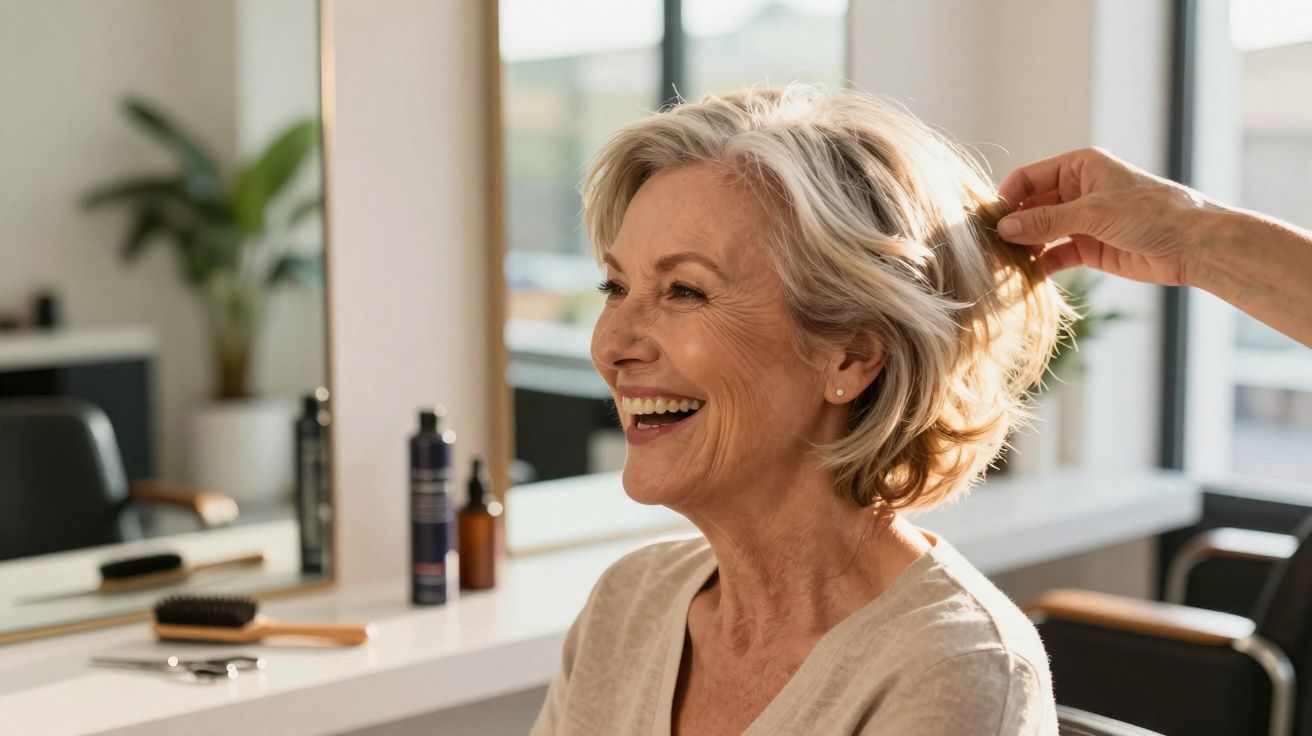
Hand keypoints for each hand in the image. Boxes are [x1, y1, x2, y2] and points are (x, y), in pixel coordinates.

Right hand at [995, 147, 1217, 285]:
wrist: (1194, 245)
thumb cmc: (1152, 213)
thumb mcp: (1094, 212)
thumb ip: (1047, 220)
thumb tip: (1004, 228)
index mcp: (1079, 167)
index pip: (1028, 178)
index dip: (1007, 198)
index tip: (990, 222)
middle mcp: (1077, 191)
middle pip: (1030, 206)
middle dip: (1012, 225)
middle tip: (991, 247)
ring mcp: (1082, 221)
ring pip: (1040, 232)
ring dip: (1023, 247)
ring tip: (1004, 263)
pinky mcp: (1089, 248)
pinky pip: (1054, 255)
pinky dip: (1039, 265)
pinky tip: (1025, 276)